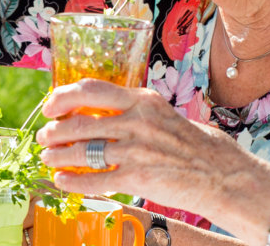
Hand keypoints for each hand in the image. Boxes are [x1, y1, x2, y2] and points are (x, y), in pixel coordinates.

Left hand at [35, 80, 269, 224]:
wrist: (224, 176)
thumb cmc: (198, 147)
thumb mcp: (165, 115)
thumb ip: (136, 112)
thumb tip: (103, 113)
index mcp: (143, 100)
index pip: (91, 89)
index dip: (63, 97)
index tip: (50, 106)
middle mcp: (137, 121)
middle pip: (78, 122)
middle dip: (54, 131)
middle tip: (45, 137)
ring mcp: (135, 150)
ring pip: (80, 151)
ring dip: (57, 156)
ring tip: (49, 159)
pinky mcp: (136, 178)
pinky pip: (93, 180)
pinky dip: (72, 181)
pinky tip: (63, 181)